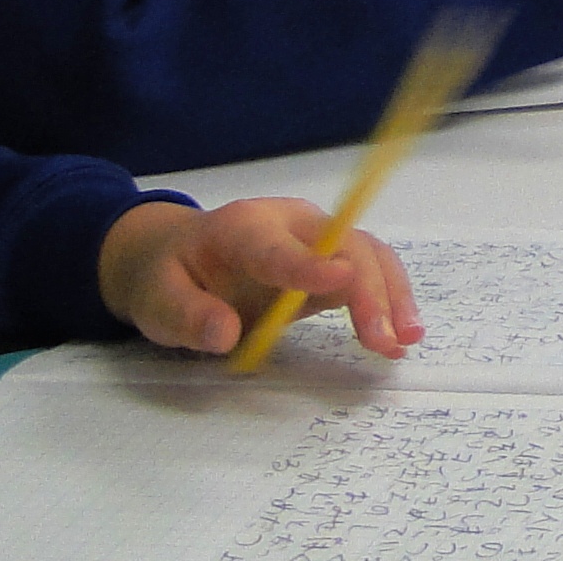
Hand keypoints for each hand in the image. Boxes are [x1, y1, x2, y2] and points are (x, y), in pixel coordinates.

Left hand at [99, 198, 421, 359]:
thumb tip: (224, 334)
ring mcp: (316, 241)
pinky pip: (368, 273)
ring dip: (391, 293)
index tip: (339, 281)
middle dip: (368, 290)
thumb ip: (186, 315)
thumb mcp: (156, 299)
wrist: (178, 258)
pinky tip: (399, 333)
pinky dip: (388, 299)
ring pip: (368, 254)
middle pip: (343, 245)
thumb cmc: (166, 277)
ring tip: (406, 337)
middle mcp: (292, 224)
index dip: (307, 264)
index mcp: (243, 227)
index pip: (279, 245)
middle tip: (384, 338)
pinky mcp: (329, 264)